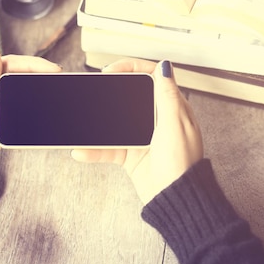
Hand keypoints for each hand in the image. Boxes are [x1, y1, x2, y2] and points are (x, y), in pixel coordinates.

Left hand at [0, 43, 61, 177]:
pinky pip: (19, 122)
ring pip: (20, 99)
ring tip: (55, 98)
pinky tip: (42, 120)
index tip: (51, 68)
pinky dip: (31, 120)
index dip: (31, 64)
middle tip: (58, 81)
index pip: (8, 65)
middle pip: (18, 80)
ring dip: (36, 98)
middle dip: (38, 78)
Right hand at [71, 59, 202, 203]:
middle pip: (128, 94)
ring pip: (113, 121)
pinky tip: (81, 150)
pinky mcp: (130, 154)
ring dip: (96, 122)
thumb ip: (167, 94)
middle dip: (108, 91)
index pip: (150, 75)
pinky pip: (107, 148)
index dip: (130, 67)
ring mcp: (141, 135)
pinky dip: (94, 150)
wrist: (175, 198)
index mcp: (171, 106)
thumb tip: (165, 66)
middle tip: (93, 88)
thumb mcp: (175, 123)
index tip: (111, 70)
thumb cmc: (182, 162)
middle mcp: (155, 117)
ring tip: (81, 118)